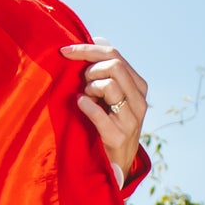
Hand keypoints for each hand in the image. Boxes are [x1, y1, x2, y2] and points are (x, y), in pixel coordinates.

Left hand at [60, 42, 147, 181]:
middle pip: (114, 65)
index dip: (87, 49)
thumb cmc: (107, 124)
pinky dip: (85, 106)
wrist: (115, 165)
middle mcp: (139, 100)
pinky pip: (98, 112)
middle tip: (82, 82)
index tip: (64, 51)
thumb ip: (105, 71)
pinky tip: (81, 105)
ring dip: (89, 88)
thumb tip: (95, 39)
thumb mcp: (110, 95)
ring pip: (109, 85)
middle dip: (90, 69)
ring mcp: (132, 119)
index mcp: (138, 85)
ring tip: (86, 99)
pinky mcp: (119, 136)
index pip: (114, 54)